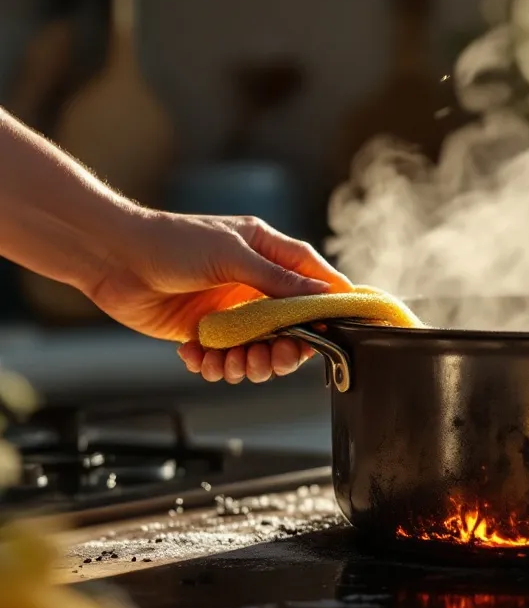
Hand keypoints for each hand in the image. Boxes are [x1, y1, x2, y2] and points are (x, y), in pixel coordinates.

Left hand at [86, 212, 352, 383]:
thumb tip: (321, 295)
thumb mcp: (232, 254)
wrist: (113, 258)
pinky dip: (215, 365)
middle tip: (272, 358)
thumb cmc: (171, 242)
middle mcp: (255, 285)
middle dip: (285, 349)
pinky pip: (225, 359)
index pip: (315, 281)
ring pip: (260, 351)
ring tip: (230, 362)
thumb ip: (277, 278)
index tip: (337, 330)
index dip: (330, 306)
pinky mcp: (206, 333)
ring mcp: (231, 311)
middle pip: (293, 328)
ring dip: (248, 363)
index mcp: (269, 254)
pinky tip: (198, 355)